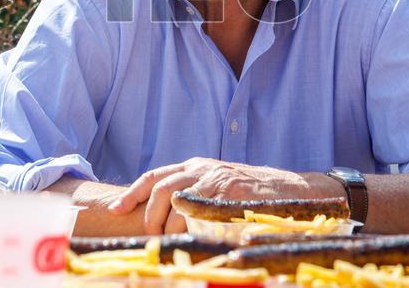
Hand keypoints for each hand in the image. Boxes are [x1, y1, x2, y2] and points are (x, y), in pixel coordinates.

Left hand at [108, 157, 345, 234]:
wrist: (293, 192)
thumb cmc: (254, 195)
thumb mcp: (219, 184)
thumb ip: (195, 192)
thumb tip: (167, 215)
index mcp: (197, 166)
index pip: (154, 176)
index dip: (132, 193)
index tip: (115, 210)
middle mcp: (202, 169)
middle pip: (159, 188)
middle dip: (148, 217)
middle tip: (151, 239)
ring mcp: (215, 181)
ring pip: (173, 201)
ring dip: (166, 226)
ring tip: (171, 244)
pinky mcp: (228, 195)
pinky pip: (197, 212)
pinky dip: (187, 227)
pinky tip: (188, 240)